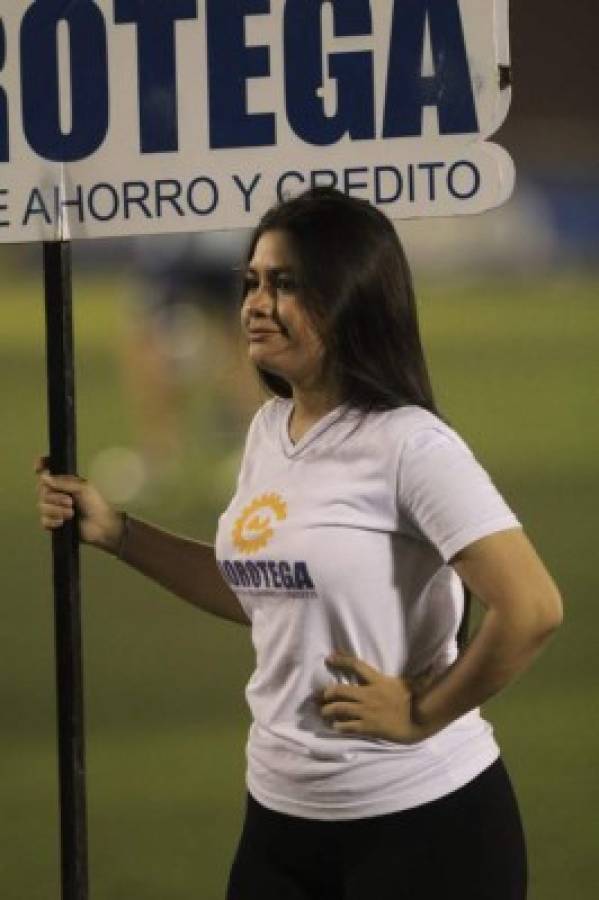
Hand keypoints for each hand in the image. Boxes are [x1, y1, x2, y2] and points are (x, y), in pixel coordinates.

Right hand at [35, 455, 123, 552]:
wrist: (101, 525)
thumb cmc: (95, 504)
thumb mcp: (82, 488)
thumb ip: (63, 482)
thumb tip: (43, 476)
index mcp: (63, 482)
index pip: (48, 471)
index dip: (41, 466)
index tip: (38, 467)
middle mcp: (56, 493)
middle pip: (42, 491)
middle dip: (55, 497)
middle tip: (70, 502)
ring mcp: (53, 509)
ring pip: (42, 506)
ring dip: (57, 510)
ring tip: (71, 513)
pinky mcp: (53, 523)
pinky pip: (44, 521)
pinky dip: (53, 521)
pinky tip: (63, 522)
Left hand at [317, 653, 435, 744]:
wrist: (419, 722)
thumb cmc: (414, 700)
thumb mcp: (406, 682)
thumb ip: (399, 674)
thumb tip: (420, 661)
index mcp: (378, 681)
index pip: (356, 665)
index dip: (341, 660)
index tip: (329, 658)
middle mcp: (369, 695)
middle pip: (340, 690)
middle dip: (327, 693)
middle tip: (322, 696)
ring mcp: (367, 711)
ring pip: (339, 708)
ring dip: (327, 710)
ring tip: (324, 712)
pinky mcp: (368, 727)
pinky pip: (348, 726)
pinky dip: (339, 726)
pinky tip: (336, 727)